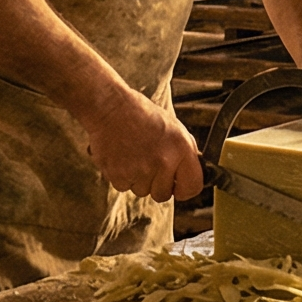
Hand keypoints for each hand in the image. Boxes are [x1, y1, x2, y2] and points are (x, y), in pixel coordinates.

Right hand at [78, 86, 206, 200]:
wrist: (109, 107)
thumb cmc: (140, 114)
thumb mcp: (173, 127)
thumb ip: (183, 153)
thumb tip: (188, 173)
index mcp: (181, 148)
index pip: (192, 187)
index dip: (183, 189)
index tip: (176, 186)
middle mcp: (163, 161)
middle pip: (163, 195)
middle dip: (156, 184)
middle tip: (147, 163)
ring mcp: (141, 170)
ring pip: (142, 191)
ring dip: (137, 179)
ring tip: (132, 155)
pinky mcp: (120, 175)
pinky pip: (124, 187)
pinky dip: (121, 176)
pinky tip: (121, 157)